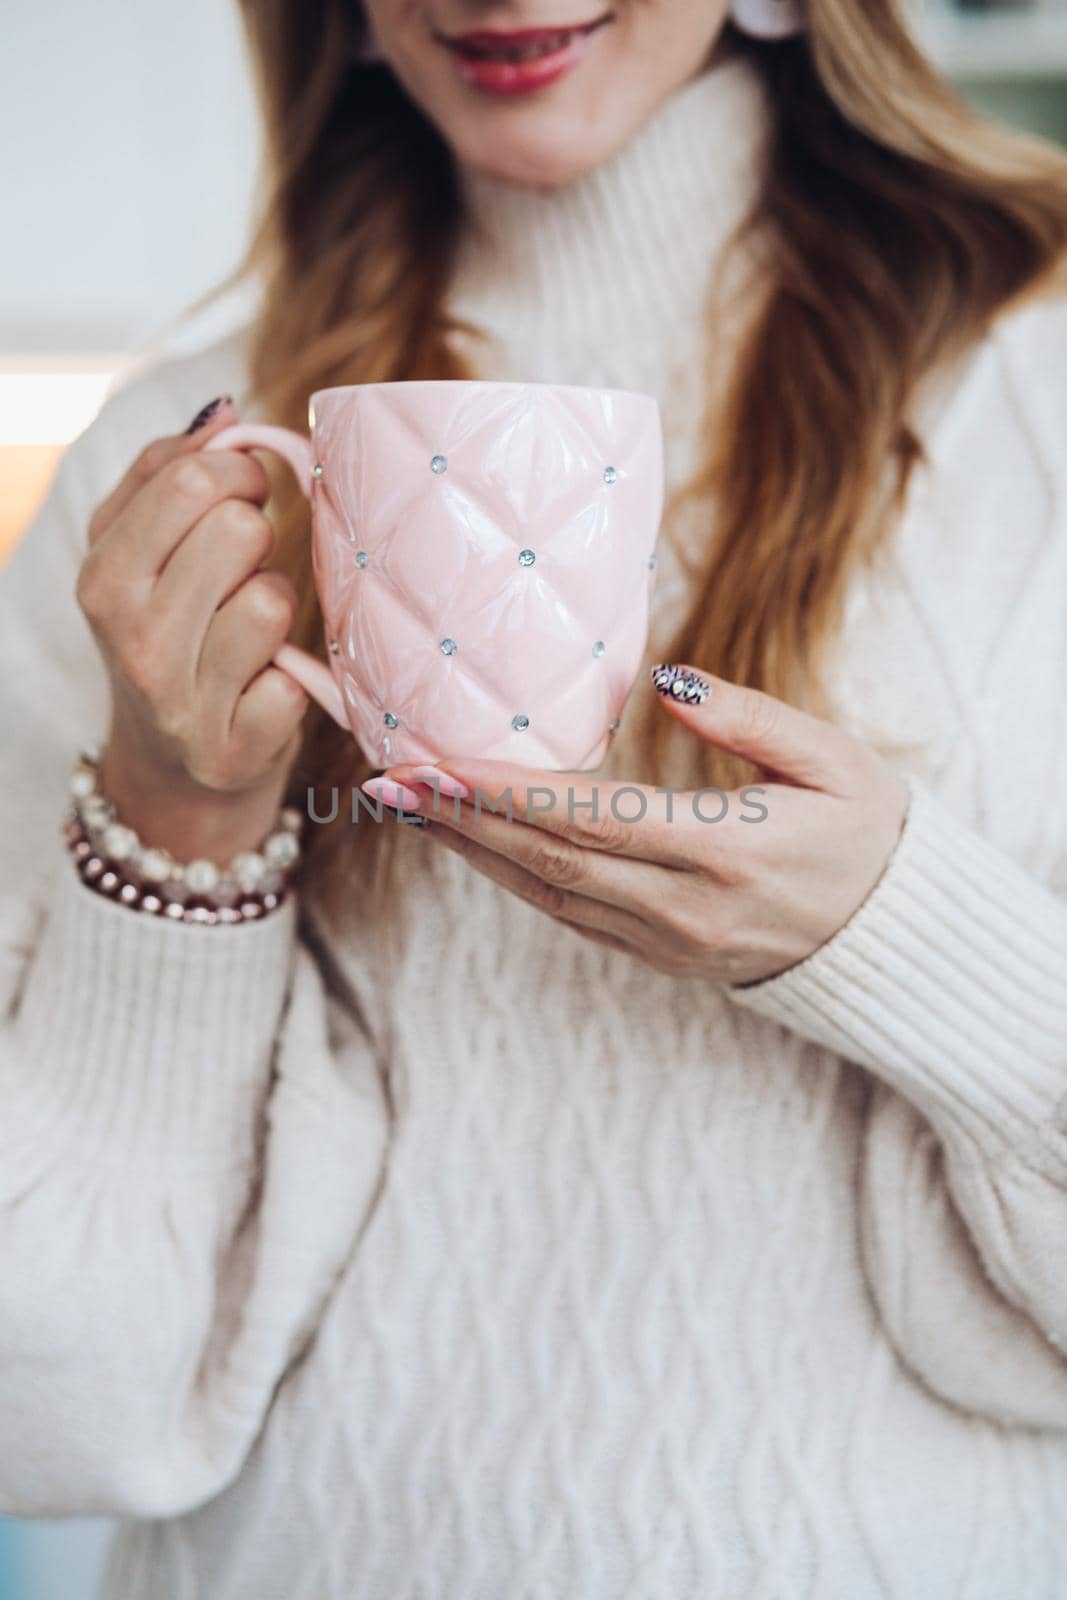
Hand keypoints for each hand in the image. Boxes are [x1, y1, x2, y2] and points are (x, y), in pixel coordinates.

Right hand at [76, 397, 308, 861]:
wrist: (175, 765)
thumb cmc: (171, 635)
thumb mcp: (141, 551)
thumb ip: (169, 471)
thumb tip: (225, 412)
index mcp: (104, 575)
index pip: (192, 477)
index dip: (240, 472)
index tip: (245, 495)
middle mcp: (133, 637)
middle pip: (238, 529)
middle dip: (259, 537)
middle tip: (248, 566)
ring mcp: (181, 700)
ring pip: (272, 601)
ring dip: (278, 607)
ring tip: (256, 630)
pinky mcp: (233, 750)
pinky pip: (294, 683)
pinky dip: (295, 680)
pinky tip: (268, 686)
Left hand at [369, 665, 909, 985]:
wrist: (895, 938)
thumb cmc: (868, 832)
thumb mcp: (833, 761)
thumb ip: (749, 719)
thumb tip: (666, 682)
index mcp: (729, 853)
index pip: (593, 817)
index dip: (506, 792)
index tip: (436, 760)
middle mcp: (687, 910)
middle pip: (550, 861)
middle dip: (461, 820)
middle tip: (385, 778)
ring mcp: (669, 943)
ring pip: (549, 895)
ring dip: (472, 851)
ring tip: (407, 805)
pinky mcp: (660, 957)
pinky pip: (570, 916)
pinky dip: (512, 878)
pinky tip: (472, 843)